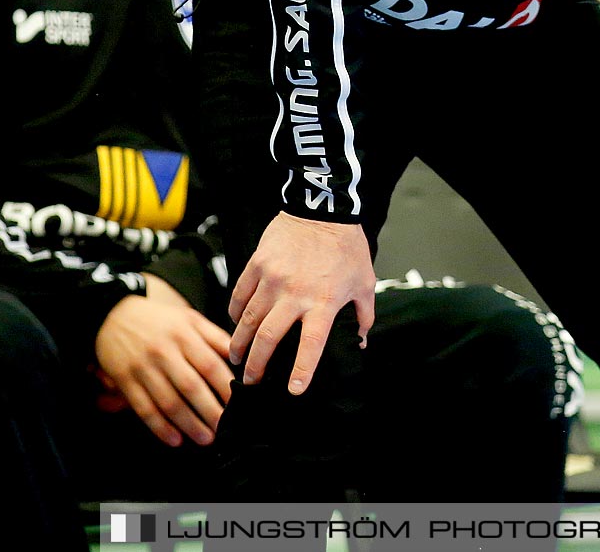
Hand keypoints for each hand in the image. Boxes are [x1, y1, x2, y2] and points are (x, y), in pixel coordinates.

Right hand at [94, 274, 234, 446]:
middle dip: (210, 411)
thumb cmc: (160, 320)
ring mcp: (143, 368)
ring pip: (168, 402)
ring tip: (205, 438)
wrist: (113, 315)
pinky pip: (144, 408)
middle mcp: (164, 352)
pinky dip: (159, 427)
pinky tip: (175, 439)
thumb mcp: (190, 318)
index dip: (225, 386)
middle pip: (191, 387)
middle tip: (225, 427)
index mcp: (184, 334)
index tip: (239, 403)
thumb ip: (215, 336)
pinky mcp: (126, 382)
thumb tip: (239, 357)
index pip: (210, 364)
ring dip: (188, 424)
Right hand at [228, 213, 374, 394]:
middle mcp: (295, 293)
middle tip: (250, 380)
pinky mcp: (257, 264)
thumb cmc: (347, 248)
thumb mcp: (364, 282)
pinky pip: (240, 295)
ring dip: (240, 343)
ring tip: (236, 358)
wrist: (324, 209)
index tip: (294, 390)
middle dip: (256, 364)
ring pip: (248, 320)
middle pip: (268, 338)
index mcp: (323, 301)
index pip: (311, 345)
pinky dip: (235, 313)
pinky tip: (235, 323)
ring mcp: (272, 278)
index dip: (302, 370)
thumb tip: (360, 343)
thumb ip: (363, 316)